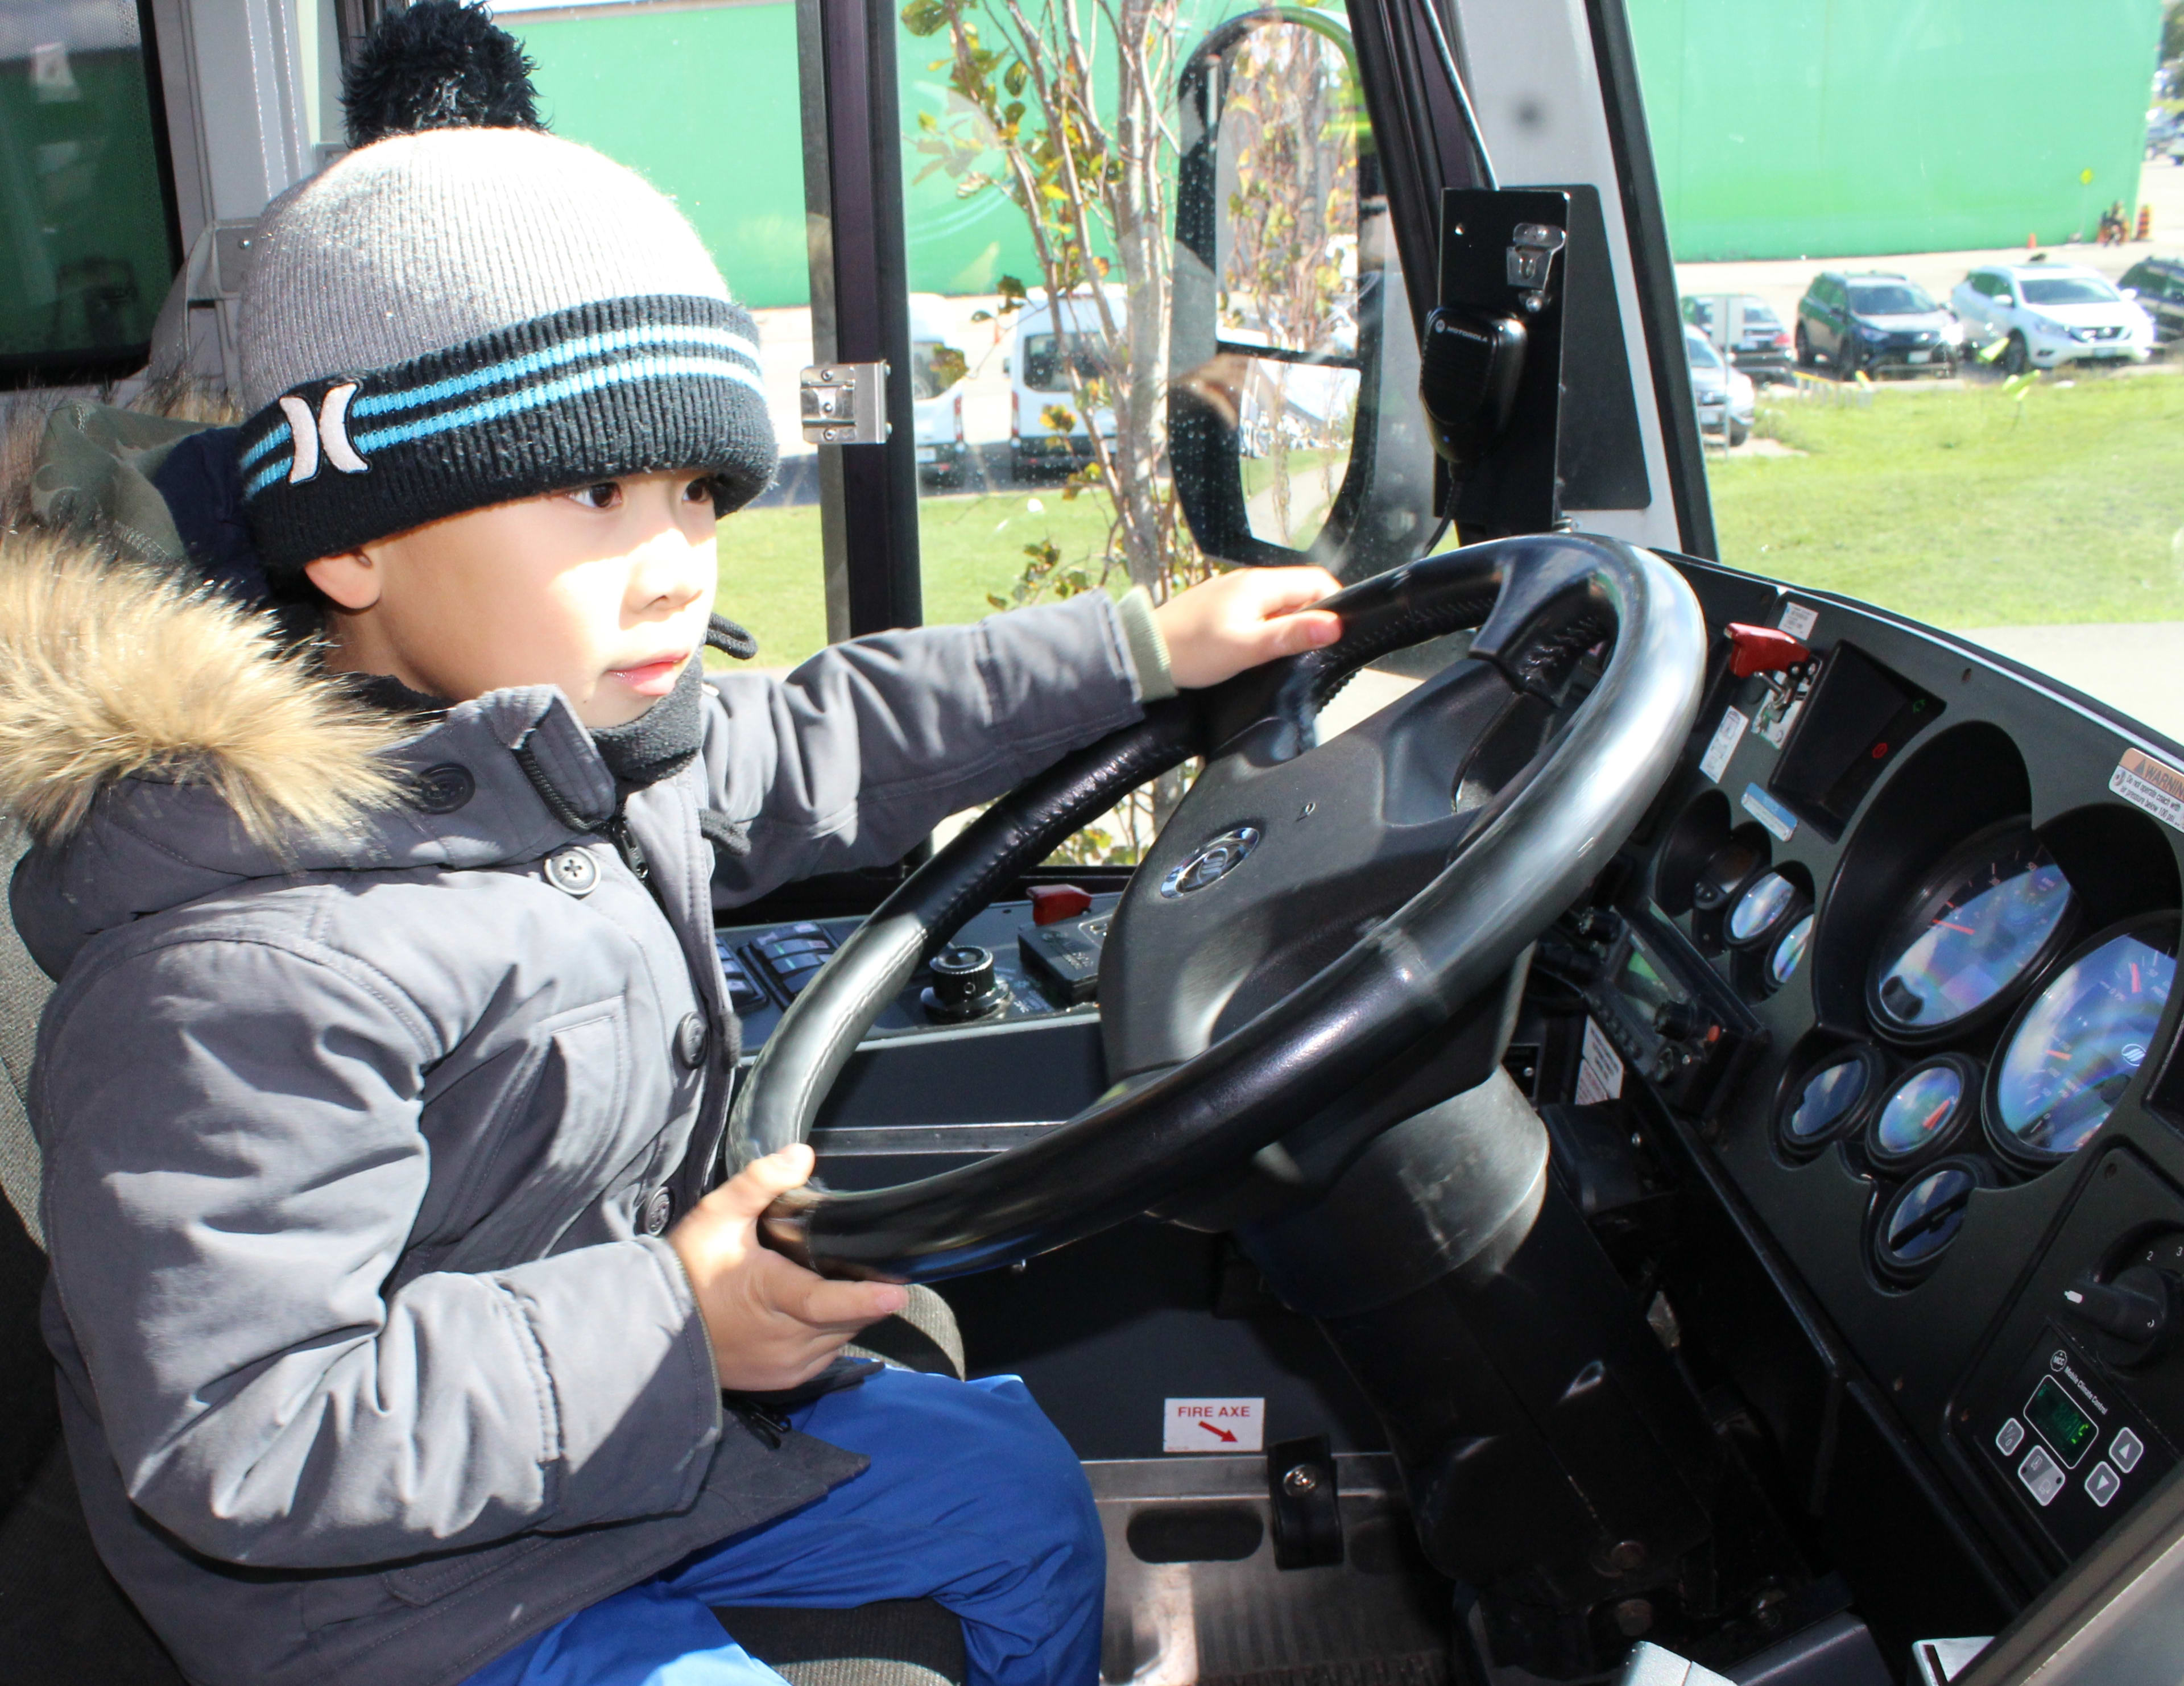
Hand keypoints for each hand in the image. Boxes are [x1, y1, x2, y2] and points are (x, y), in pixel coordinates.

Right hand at [665, 1144, 906, 1391]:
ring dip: (846, 1314)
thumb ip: (760, 1181)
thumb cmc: (688, 1269)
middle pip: (845, 1317)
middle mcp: (782, 1338)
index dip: (864, 1298)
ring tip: (830, 1285)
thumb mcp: (717, 1214)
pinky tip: (812, 1312)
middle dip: (860, 1294)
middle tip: (857, 1267)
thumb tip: (801, 1154)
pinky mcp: (783, 1379)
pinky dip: (829, 1333)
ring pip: (841, 1337)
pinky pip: (826, 1354)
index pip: (825, 1301)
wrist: (654, 1327)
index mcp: (770, 1296)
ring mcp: (784, 1364)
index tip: (897, 1292)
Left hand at [1153, 566, 1342, 689]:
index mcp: (1259, 584)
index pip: (1317, 581)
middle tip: (1311, 651)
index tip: (1337, 634)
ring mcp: (1232, 593)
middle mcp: (1248, 581)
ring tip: (1283, 655)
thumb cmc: (1192, 651)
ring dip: (1288, 625)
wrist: (1141, 654)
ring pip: (1277, 604)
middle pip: (1298, 592)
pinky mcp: (1219, 607)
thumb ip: (1291, 635)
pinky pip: (1256, 612)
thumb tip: (1334, 626)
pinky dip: (1266, 628)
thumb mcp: (1247, 647)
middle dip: (1312, 618)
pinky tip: (1257, 650)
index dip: (1335, 605)